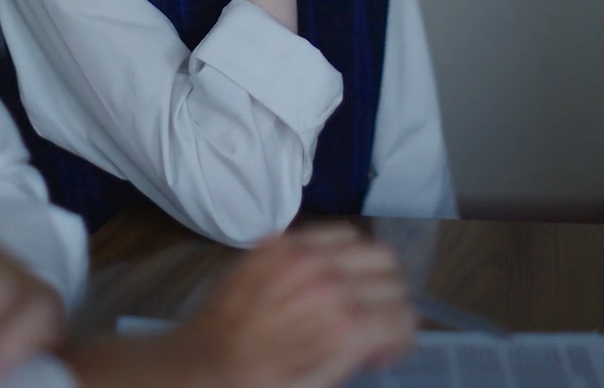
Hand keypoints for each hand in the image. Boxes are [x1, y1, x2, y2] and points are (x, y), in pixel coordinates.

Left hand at [175, 223, 414, 387]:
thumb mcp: (319, 383)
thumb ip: (357, 355)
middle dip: (387, 304)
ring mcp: (303, 256)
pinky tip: (327, 273)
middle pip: (393, 278)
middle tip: (369, 326)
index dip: (398, 339)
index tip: (381, 351)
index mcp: (345, 326)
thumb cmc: (259, 385)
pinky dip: (342, 250)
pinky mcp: (280, 242)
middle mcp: (330, 281)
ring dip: (369, 274)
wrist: (199, 365)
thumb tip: (380, 338)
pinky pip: (334, 231)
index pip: (404, 317)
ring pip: (371, 248)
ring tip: (351, 296)